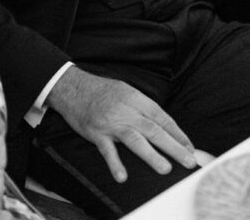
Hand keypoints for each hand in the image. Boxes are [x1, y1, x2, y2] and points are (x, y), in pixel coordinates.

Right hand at [47, 67, 196, 182]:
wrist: (71, 86)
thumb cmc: (100, 90)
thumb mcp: (125, 91)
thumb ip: (142, 107)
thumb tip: (163, 126)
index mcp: (135, 98)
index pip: (161, 117)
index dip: (177, 134)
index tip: (190, 148)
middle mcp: (125, 110)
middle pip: (153, 129)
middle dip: (173, 146)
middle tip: (188, 161)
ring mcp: (110, 122)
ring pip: (134, 139)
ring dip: (151, 155)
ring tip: (165, 168)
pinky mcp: (96, 132)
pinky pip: (107, 149)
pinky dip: (114, 163)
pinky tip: (122, 176)